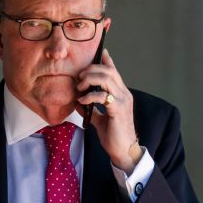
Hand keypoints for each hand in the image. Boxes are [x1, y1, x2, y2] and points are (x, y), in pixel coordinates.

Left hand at [76, 49, 141, 173]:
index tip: (99, 51)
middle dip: (91, 69)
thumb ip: (91, 108)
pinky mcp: (118, 110)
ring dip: (90, 79)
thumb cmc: (113, 136)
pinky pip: (103, 96)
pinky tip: (82, 101)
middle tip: (79, 78)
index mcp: (121, 94)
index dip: (106, 59)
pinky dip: (90, 96)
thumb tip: (78, 101)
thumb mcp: (99, 119)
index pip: (114, 71)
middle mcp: (124, 94)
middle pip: (108, 71)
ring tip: (80, 87)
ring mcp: (123, 101)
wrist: (123, 151)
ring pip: (107, 78)